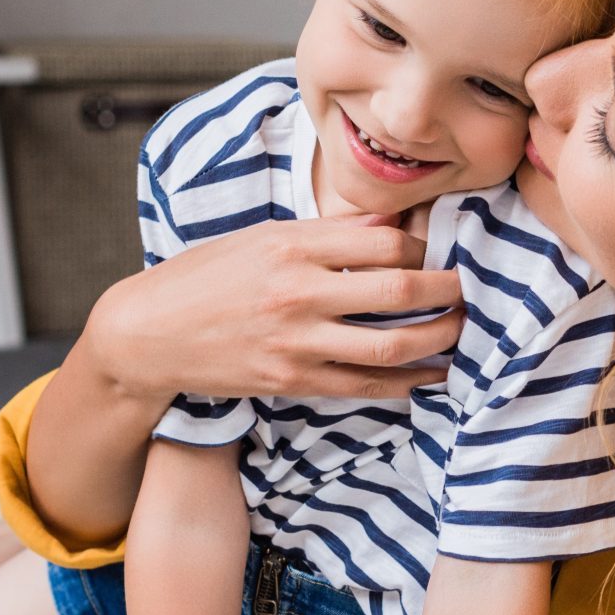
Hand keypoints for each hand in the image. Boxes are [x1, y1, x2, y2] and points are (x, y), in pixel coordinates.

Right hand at [85, 217, 464, 404]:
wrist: (147, 334)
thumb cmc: (205, 277)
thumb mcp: (260, 238)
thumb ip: (326, 235)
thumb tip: (390, 227)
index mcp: (292, 246)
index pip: (383, 243)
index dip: (422, 249)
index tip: (438, 253)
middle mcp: (297, 293)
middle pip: (398, 292)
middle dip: (446, 292)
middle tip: (467, 289)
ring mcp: (295, 342)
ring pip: (390, 345)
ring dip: (437, 340)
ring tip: (459, 331)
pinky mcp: (291, 381)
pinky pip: (363, 386)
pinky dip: (405, 383)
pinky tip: (430, 375)